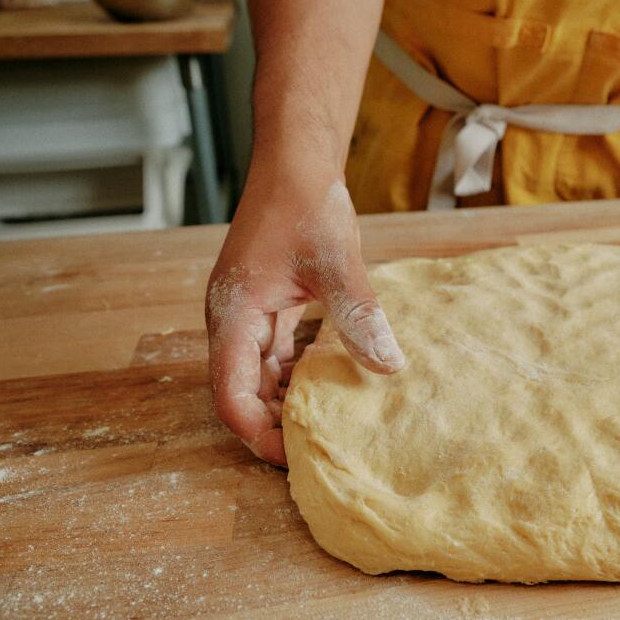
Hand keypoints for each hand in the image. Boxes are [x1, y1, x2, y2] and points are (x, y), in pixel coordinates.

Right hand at [206, 167, 404, 464]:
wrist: (296, 160)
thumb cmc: (306, 202)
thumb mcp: (336, 262)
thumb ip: (358, 316)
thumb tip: (388, 366)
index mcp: (234, 315)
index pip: (231, 396)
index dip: (258, 434)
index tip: (295, 458)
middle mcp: (232, 321)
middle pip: (241, 393)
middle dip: (273, 427)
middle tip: (318, 453)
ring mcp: (247, 314)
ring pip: (258, 377)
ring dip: (286, 403)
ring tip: (327, 428)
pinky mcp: (266, 306)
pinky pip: (275, 355)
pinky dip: (297, 376)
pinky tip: (332, 386)